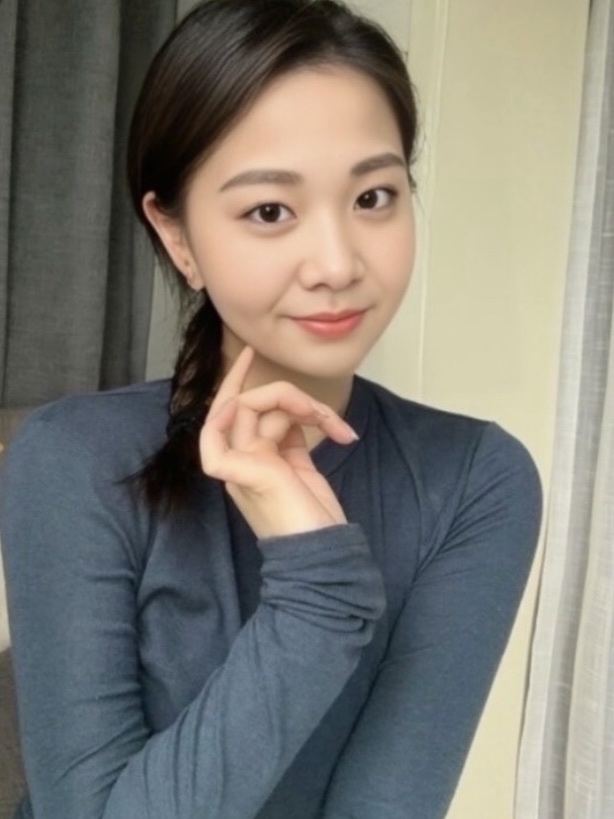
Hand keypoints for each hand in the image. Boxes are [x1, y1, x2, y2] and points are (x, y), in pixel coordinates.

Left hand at [199, 346, 357, 538]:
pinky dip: (320, 427)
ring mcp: (273, 459)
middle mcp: (249, 457)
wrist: (323, 553)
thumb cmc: (290, 522)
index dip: (231, 385)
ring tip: (337, 428)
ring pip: (285, 417)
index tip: (248, 359)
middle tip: (313, 406)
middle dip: (285, 398)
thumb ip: (237, 456)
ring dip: (312, 415)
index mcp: (233, 462)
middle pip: (259, 409)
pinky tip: (340, 433)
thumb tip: (226, 426)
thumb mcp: (258, 486)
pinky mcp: (296, 464)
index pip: (223, 415)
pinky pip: (300, 431)